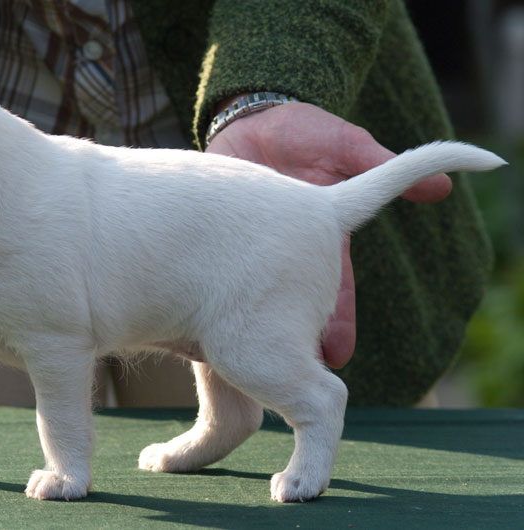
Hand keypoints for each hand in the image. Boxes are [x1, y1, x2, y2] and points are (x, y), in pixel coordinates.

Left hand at [206, 101, 450, 368]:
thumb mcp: (342, 146)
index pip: (332, 293)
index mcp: (317, 239)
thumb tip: (441, 189)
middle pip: (289, 304)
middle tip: (285, 369)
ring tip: (234, 352)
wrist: (251, 118)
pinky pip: (212, 256)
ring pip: (248, 293)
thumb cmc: (302, 134)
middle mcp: (281, 251)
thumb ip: (381, 165)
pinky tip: (194, 304)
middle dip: (289, 337)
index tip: (336, 357)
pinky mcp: (216, 232)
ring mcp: (246, 246)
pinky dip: (208, 273)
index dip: (336, 326)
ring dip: (244, 320)